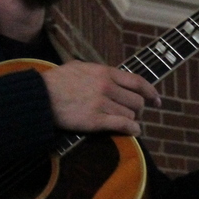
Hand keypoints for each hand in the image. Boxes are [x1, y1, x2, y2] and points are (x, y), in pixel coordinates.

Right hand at [42, 61, 159, 135]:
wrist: (40, 97)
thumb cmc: (56, 82)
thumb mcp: (78, 67)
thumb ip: (95, 70)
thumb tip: (106, 73)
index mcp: (104, 72)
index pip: (137, 81)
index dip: (151, 92)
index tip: (157, 100)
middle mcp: (107, 86)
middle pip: (137, 100)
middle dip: (139, 110)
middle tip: (134, 115)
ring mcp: (102, 104)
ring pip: (131, 114)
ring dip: (132, 120)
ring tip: (127, 123)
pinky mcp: (96, 120)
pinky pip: (123, 125)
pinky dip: (132, 129)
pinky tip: (133, 132)